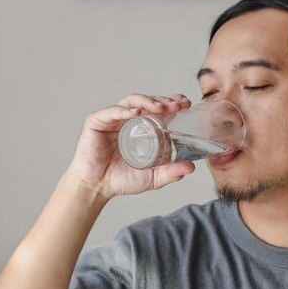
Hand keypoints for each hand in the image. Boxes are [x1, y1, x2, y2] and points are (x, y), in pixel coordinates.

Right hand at [67, 93, 194, 199]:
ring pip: (132, 101)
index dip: (173, 103)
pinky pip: (112, 111)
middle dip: (164, 100)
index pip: (159, 108)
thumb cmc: (121, 179)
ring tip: (161, 107)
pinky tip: (136, 112)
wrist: (96, 187)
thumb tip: (191, 166)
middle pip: (148, 101)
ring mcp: (112, 119)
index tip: (186, 104)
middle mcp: (127, 119)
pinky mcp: (96, 122)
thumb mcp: (152, 177)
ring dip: (148, 101)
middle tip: (178, 105)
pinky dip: (125, 110)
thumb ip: (171, 172)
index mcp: (141, 127)